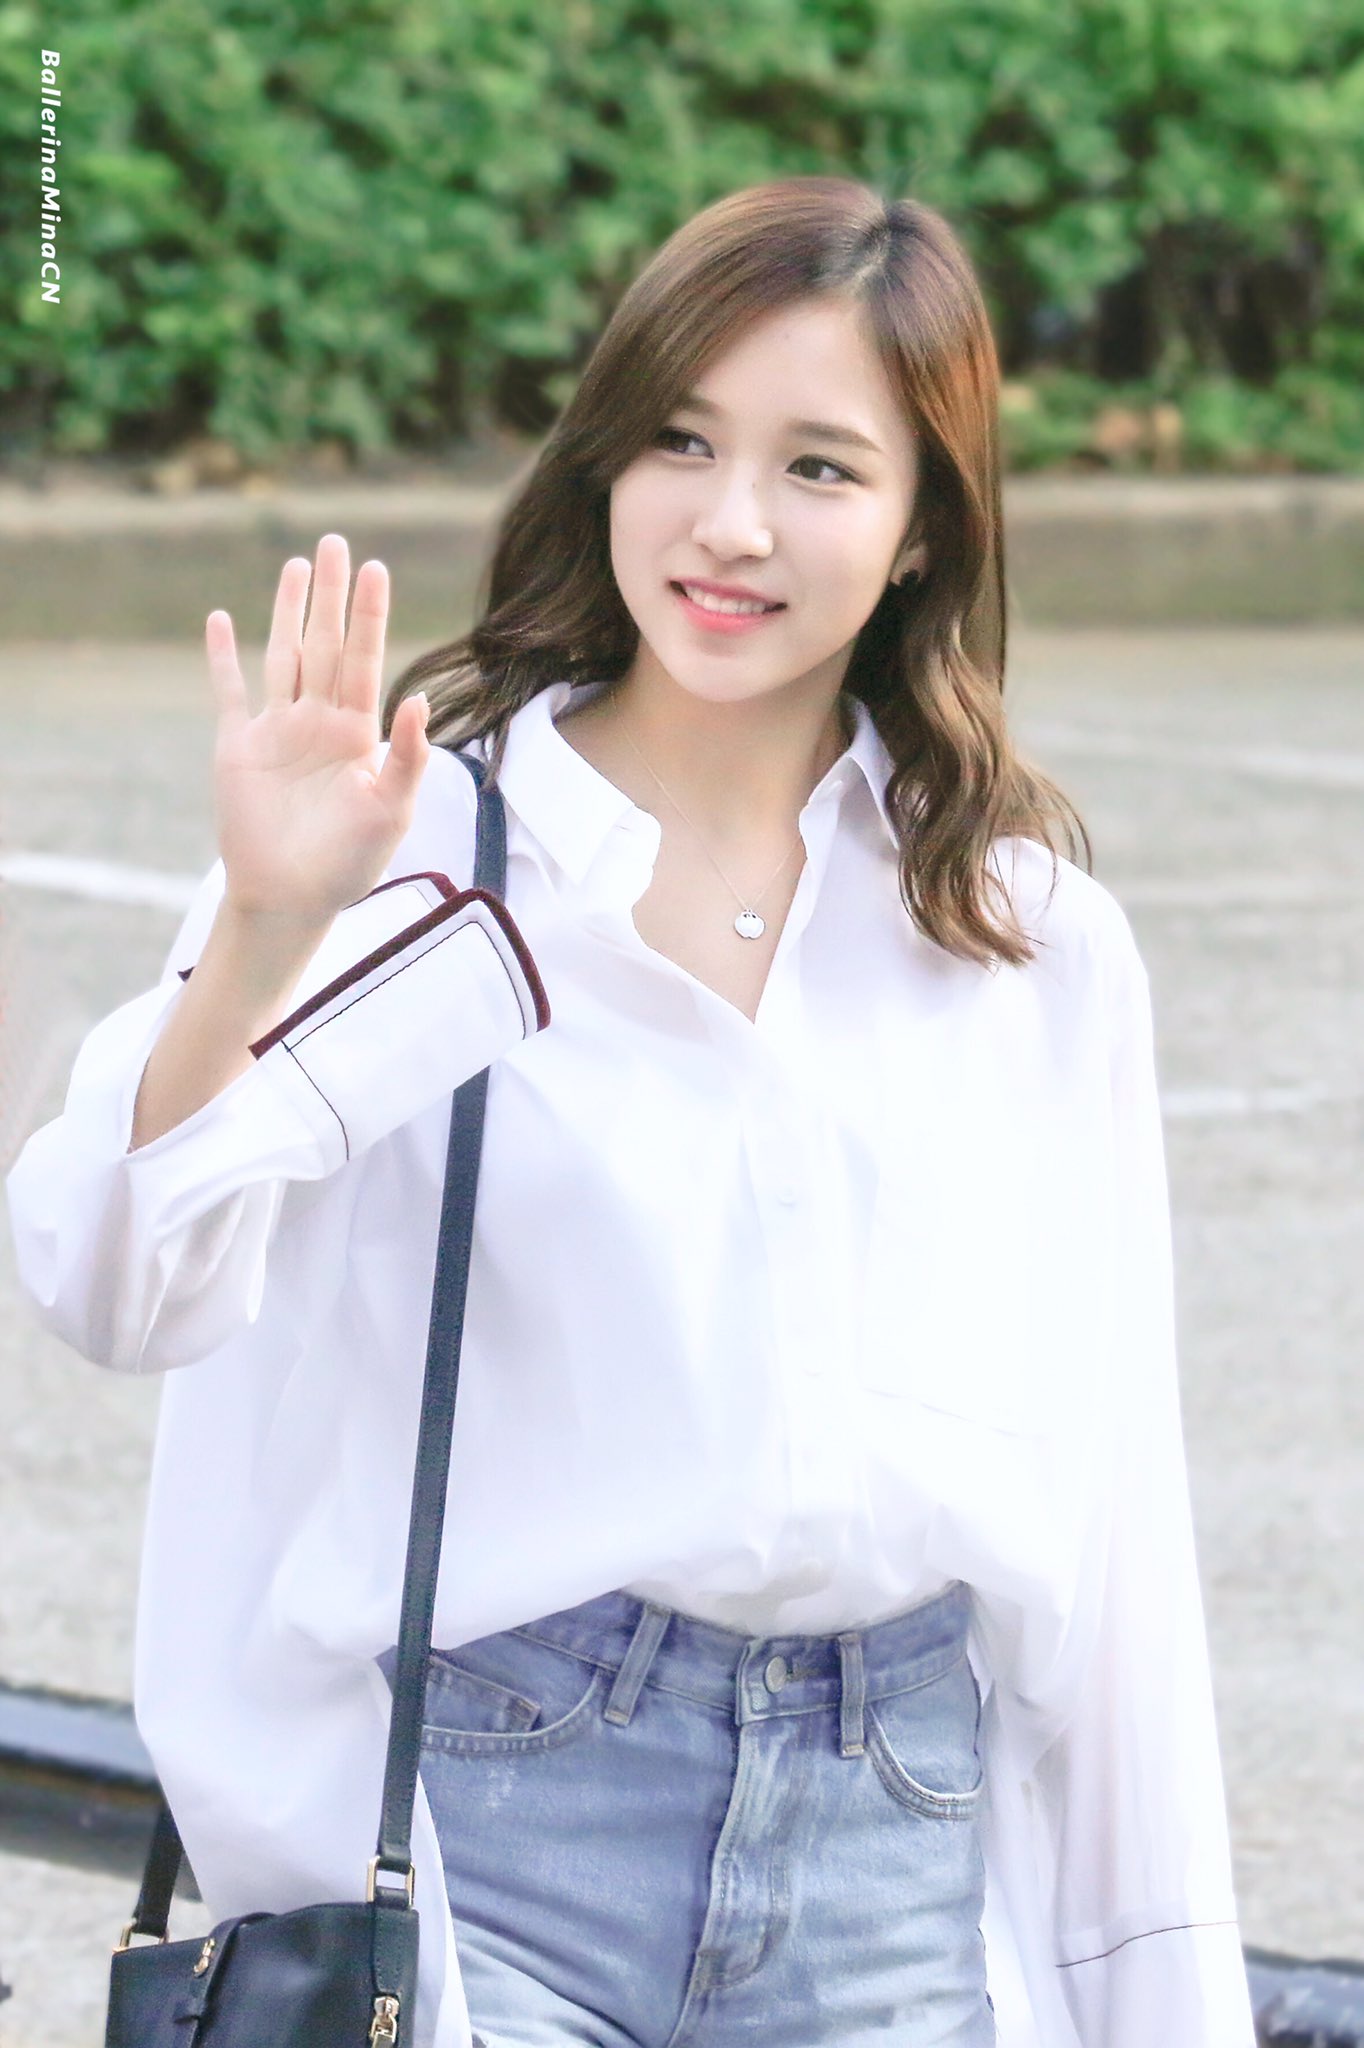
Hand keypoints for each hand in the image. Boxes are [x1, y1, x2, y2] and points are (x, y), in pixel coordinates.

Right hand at [205, 533, 430, 923]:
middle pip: (325, 644)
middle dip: (330, 595)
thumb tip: (417, 700)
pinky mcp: (237, 747)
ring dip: (286, 611)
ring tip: (296, 565)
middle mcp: (319, 722)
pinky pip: (229, 692)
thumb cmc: (349, 863)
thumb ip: (407, 756)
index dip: (369, 614)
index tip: (374, 568)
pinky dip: (222, 657)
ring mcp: (277, 731)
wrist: (292, 898)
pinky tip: (220, 620)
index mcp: (358, 733)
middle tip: (334, 542)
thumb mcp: (391, 810)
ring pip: (283, 656)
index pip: (366, 659)